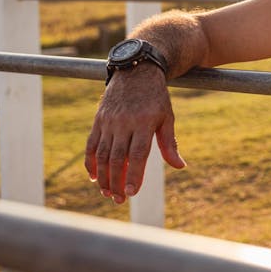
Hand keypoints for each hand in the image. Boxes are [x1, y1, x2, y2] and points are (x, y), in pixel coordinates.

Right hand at [85, 64, 185, 203]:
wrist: (136, 71)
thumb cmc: (156, 97)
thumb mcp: (167, 117)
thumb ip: (169, 143)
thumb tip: (180, 166)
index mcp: (144, 122)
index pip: (138, 154)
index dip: (134, 174)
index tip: (131, 193)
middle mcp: (124, 122)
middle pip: (118, 158)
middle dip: (116, 182)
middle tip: (119, 200)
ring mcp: (108, 121)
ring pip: (102, 154)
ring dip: (103, 177)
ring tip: (107, 193)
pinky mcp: (98, 120)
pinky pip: (91, 145)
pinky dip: (90, 162)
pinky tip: (93, 177)